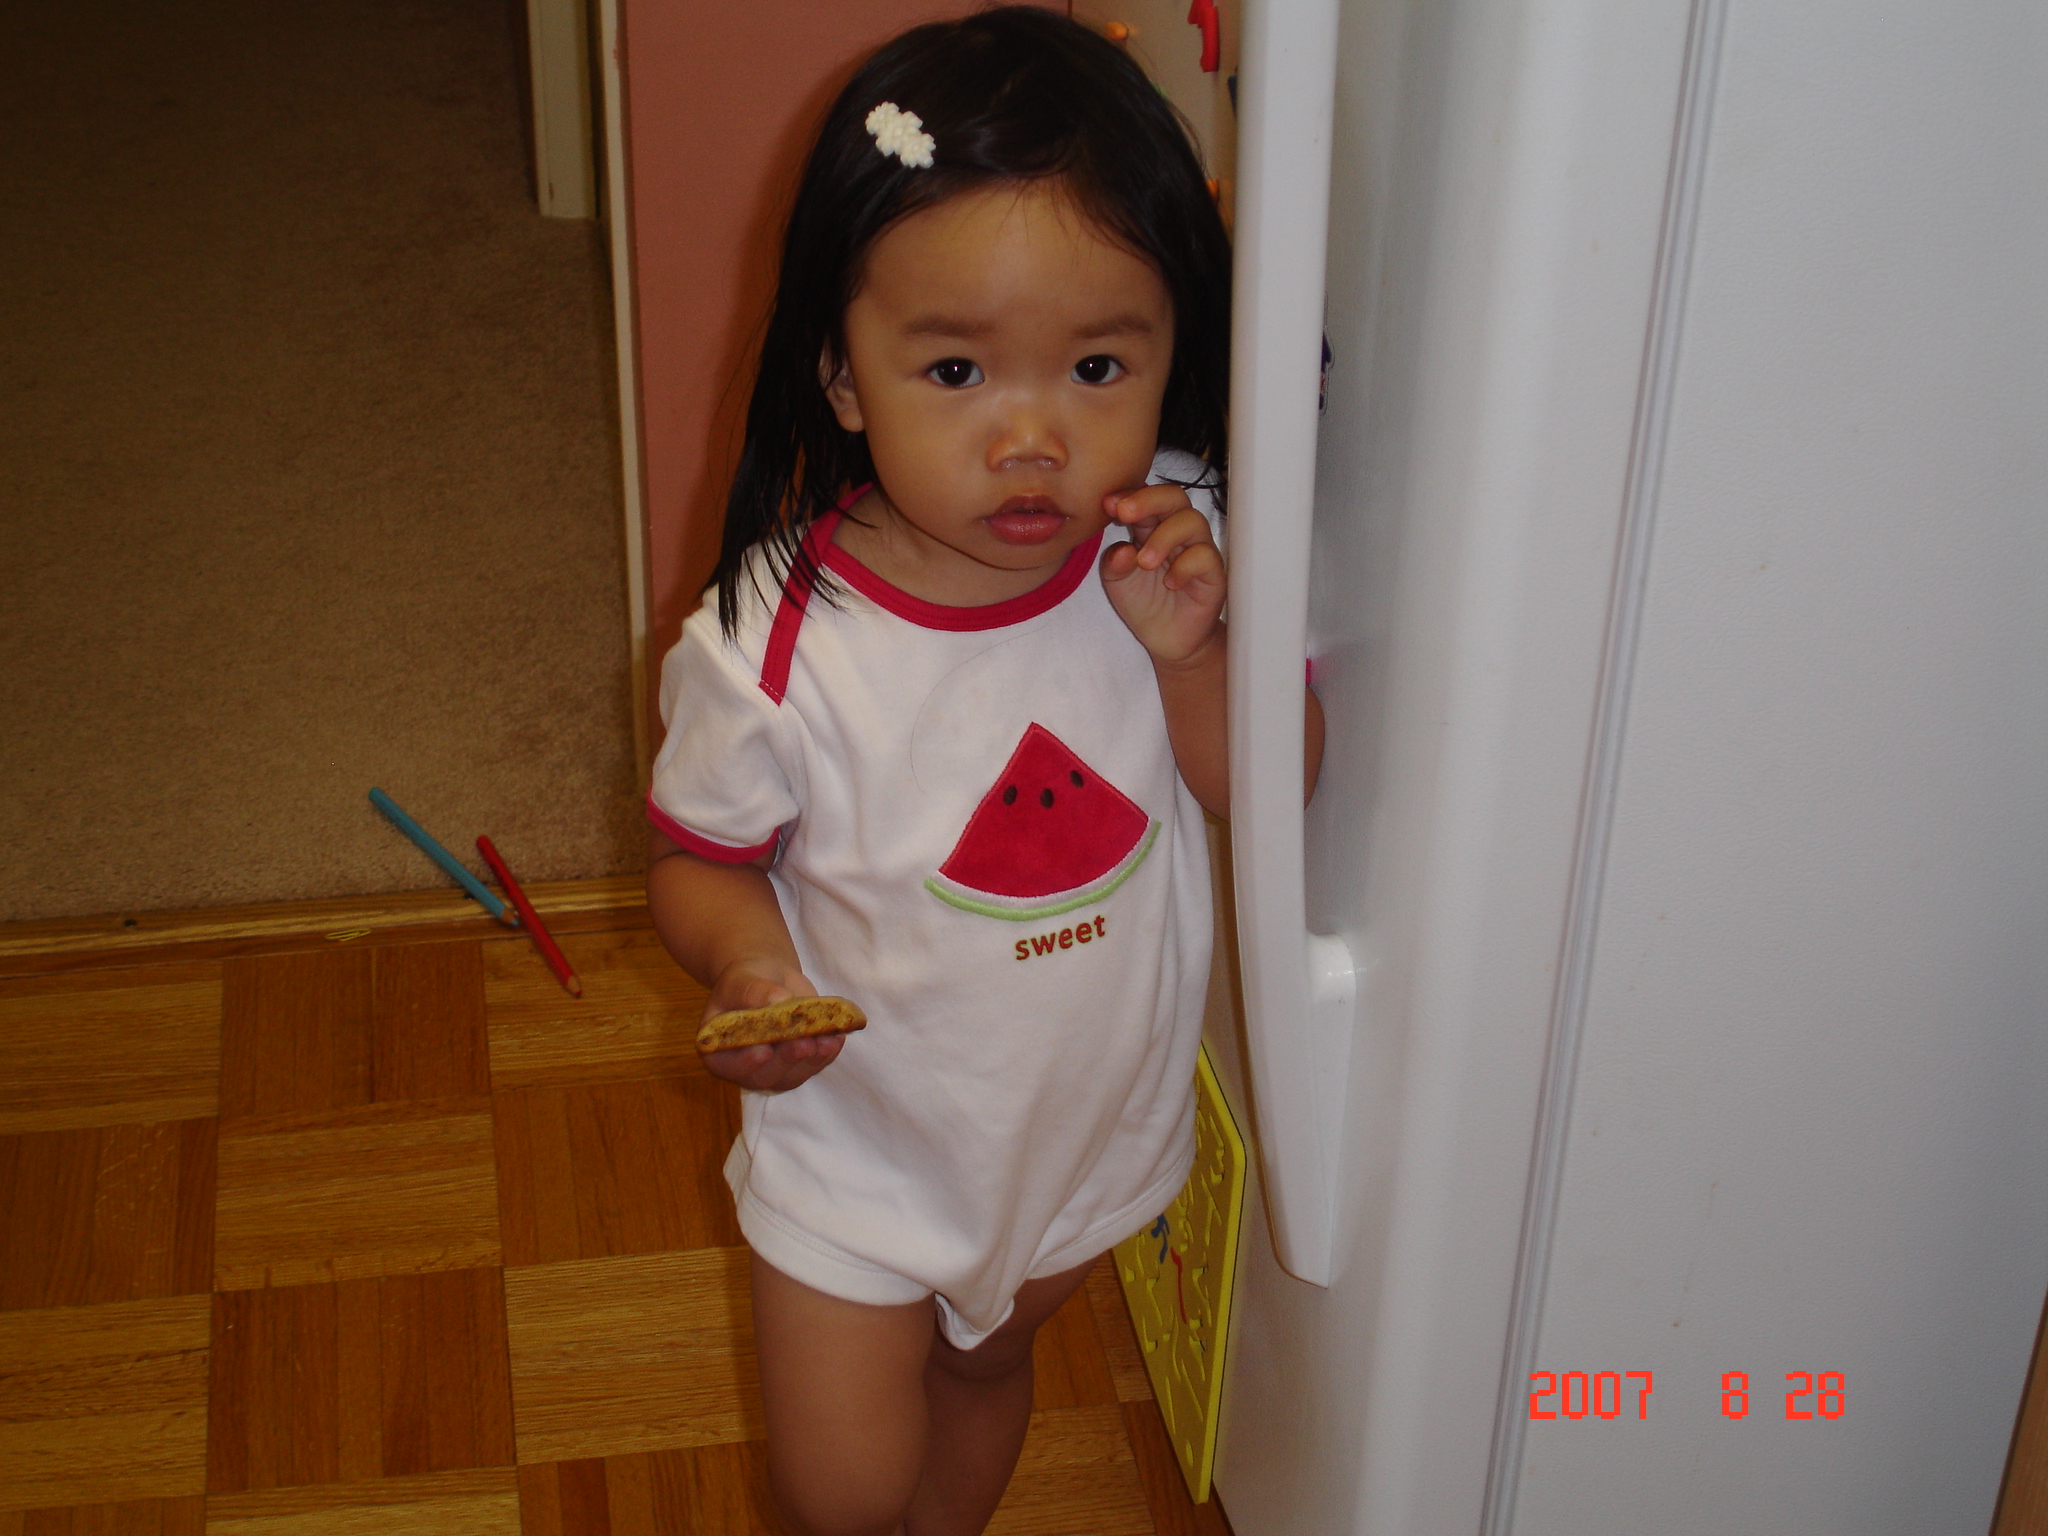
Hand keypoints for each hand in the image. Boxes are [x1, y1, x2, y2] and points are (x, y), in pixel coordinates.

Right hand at [698, 957, 847, 1092]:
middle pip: (764, 1076)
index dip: (745, 1063)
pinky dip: (827, 1053)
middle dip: (786, 1061)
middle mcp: (745, 1067)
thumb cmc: (746, 981)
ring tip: (827, 1039)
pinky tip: (837, 1036)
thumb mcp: (743, 980)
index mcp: (719, 1050)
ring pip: (793, 1076)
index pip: (728, 1065)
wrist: (769, 980)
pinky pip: (814, 1065)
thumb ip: (754, 993)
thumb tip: (777, 1001)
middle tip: (803, 1043)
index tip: (764, 1051)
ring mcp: (774, 1069)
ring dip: (812, 1061)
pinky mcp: (799, 1062)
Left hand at [1098, 483, 1225, 668]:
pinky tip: (1171, 582)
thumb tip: (1123, 549)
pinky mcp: (1212, 573)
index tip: (1108, 504)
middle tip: (1124, 514)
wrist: (1168, 640)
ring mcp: (1197, 549)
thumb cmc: (1145, 604)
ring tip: (1144, 563)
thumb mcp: (1117, 582)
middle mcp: (1176, 533)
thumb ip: (1114, 562)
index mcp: (1151, 527)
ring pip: (1192, 520)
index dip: (1129, 494)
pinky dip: (1185, 566)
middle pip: (1174, 497)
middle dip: (1148, 500)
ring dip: (1164, 536)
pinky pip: (1205, 555)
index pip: (1146, 497)